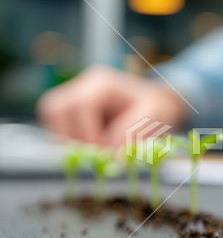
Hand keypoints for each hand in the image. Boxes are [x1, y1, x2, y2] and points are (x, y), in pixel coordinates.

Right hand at [37, 65, 187, 146]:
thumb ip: (133, 132)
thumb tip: (111, 153)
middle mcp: (83, 86)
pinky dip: (68, 141)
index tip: (103, 151)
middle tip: (95, 154)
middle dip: (72, 137)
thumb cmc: (157, 108)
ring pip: (51, 116)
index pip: (80, 106)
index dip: (88, 132)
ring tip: (92, 151)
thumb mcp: (155, 116)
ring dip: (66, 139)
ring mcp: (74, 97)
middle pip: (56, 108)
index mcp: (102, 84)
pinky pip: (55, 126)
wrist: (157, 104)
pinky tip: (90, 148)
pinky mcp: (71, 112)